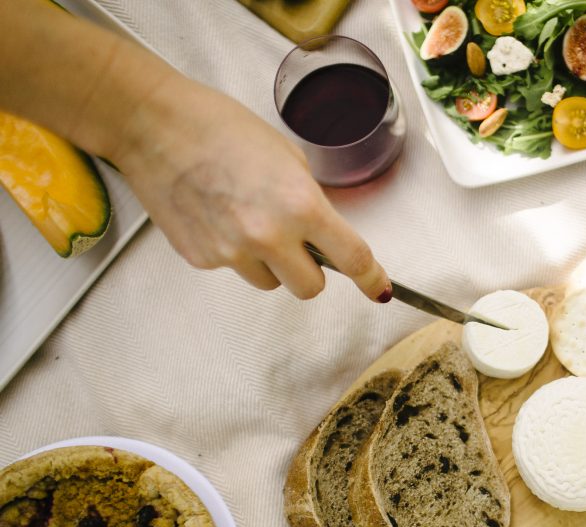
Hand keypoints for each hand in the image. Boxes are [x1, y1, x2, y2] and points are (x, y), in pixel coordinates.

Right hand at [113, 73, 390, 301]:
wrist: (154, 125)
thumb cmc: (222, 129)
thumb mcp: (289, 158)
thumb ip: (311, 202)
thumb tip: (323, 235)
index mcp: (301, 205)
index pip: (352, 258)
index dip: (371, 279)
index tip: (379, 291)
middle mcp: (268, 236)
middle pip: (310, 289)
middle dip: (311, 271)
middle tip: (298, 243)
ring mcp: (231, 252)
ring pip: (271, 283)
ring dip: (271, 263)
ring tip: (246, 218)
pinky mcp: (200, 259)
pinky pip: (234, 269)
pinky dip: (234, 252)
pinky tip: (217, 215)